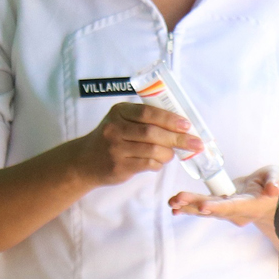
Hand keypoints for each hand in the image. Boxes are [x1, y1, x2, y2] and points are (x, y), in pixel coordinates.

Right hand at [70, 102, 201, 186]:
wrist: (84, 161)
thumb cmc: (110, 138)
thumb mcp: (120, 121)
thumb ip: (144, 120)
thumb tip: (180, 126)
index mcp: (118, 112)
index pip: (148, 113)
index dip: (169, 119)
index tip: (186, 124)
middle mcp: (115, 128)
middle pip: (152, 132)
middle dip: (177, 138)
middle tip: (194, 143)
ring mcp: (115, 149)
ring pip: (152, 150)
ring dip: (168, 153)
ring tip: (173, 154)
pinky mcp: (119, 166)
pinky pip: (147, 164)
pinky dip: (158, 164)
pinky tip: (159, 162)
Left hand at [169, 165, 278, 227]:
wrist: (269, 198)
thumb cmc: (273, 183)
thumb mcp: (276, 177)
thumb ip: (274, 181)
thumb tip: (273, 189)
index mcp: (251, 205)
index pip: (233, 207)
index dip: (218, 207)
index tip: (203, 206)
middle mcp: (237, 212)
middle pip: (215, 209)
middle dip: (196, 205)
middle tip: (178, 200)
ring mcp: (227, 211)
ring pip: (206, 209)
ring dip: (188, 206)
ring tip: (172, 203)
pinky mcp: (220, 206)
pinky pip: (203, 208)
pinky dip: (189, 206)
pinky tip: (174, 205)